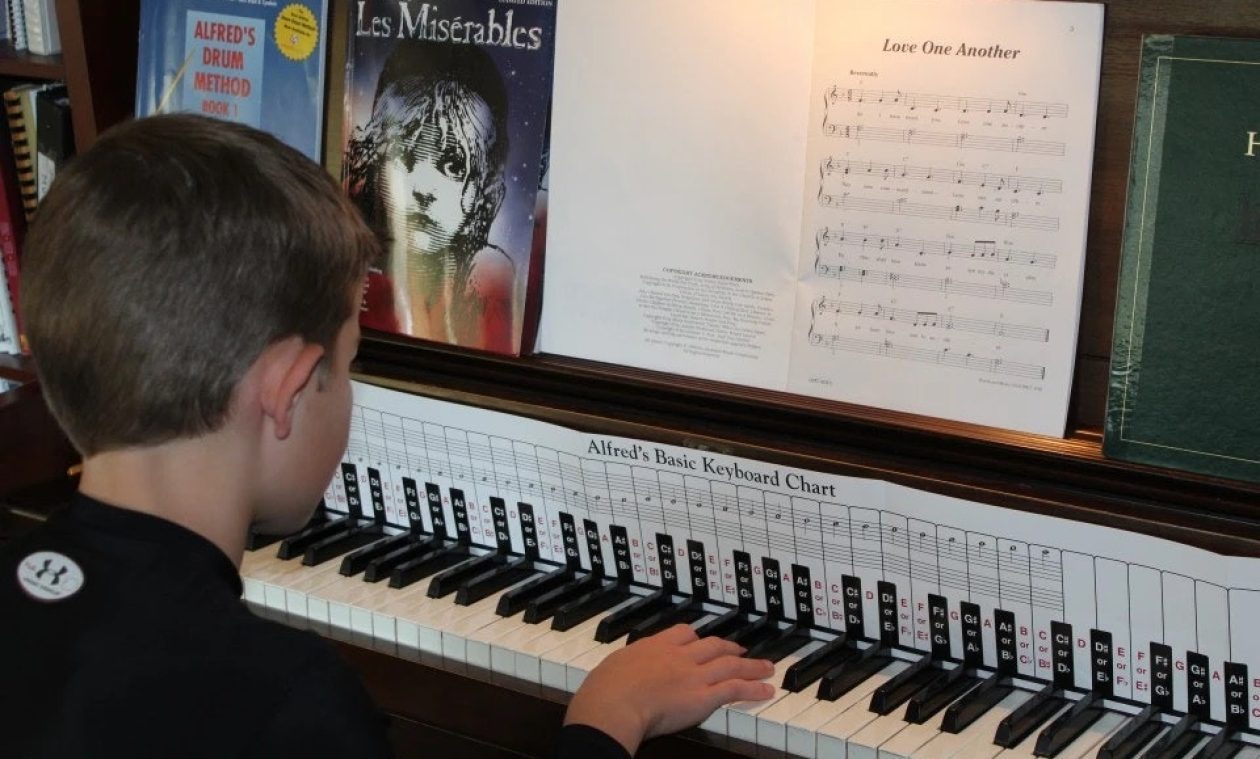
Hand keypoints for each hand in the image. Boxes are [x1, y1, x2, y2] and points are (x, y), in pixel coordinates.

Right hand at [563, 624, 775, 754]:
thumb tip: (616, 678)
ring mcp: (693, 675)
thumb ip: (623, 671)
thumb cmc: (604, 691)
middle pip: (711, 645)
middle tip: (740, 649)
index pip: (683, 634)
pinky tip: (765, 689)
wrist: (614, 703)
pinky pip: (735, 689)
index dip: (696, 637)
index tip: (702, 639)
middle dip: (729, 646)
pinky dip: (753, 688)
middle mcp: (678, 656)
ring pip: (730, 664)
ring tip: (766, 667)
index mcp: (654, 646)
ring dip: (751, 665)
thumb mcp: (611, 669)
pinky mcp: (703, 696)